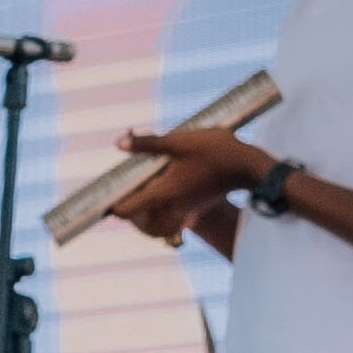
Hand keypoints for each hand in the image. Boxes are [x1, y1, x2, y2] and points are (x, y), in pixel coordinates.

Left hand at [105, 127, 262, 244]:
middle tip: (122, 170)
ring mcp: (181, 208)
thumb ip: (147, 144)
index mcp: (161, 194)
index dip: (109, 202)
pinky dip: (161, 185)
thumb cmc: (216, 152)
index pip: (124, 210)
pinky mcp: (192, 204)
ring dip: (146, 185)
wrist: (250, 167)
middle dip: (127, 189)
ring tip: (144, 161)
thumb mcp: (179, 142)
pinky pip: (168, 198)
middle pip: (136, 206)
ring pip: (153, 201)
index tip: (103, 190)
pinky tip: (166, 164)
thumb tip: (119, 142)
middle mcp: (168, 206)